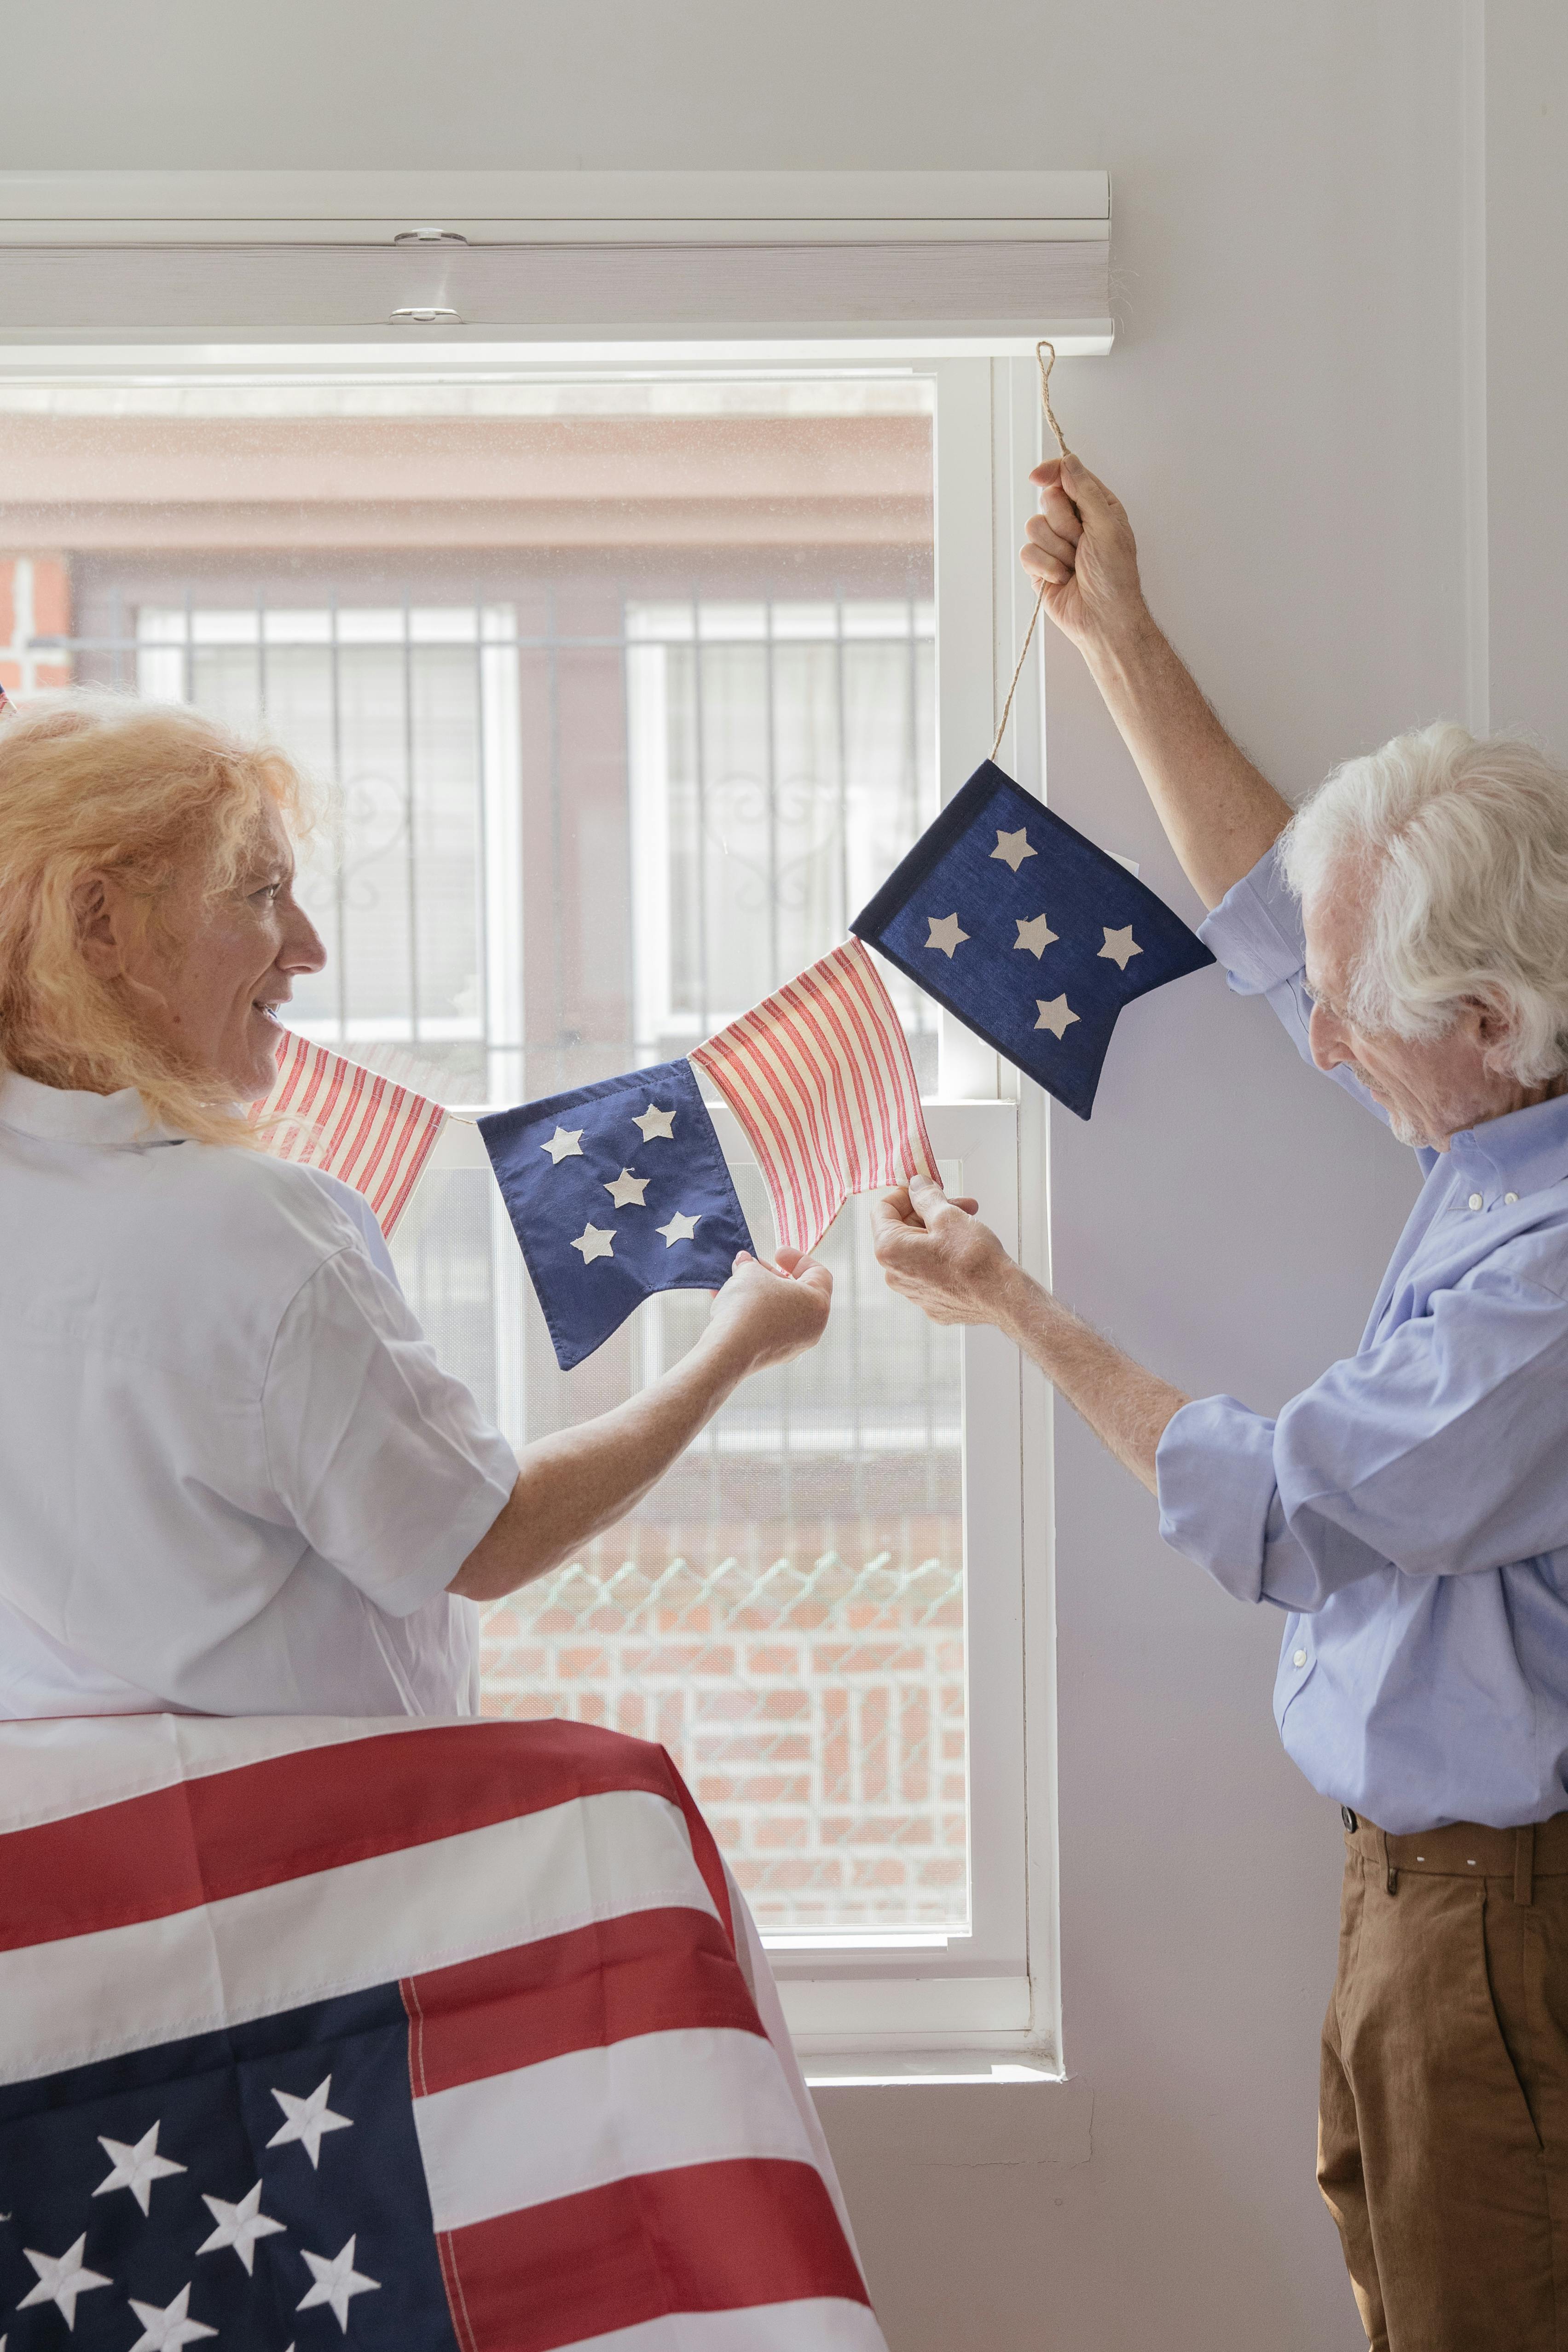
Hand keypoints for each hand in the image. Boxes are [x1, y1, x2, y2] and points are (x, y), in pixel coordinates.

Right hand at [704, 1247, 832, 1373]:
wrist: (729, 1350)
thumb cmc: (748, 1306)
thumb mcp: (749, 1272)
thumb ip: (750, 1264)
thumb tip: (744, 1262)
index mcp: (818, 1303)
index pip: (818, 1273)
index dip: (797, 1258)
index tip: (776, 1253)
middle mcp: (812, 1327)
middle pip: (797, 1292)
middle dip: (772, 1276)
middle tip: (753, 1266)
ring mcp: (794, 1344)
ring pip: (779, 1311)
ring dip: (758, 1293)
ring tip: (736, 1282)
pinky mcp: (773, 1355)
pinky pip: (766, 1327)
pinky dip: (752, 1312)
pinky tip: (728, 1301)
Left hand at [871, 1175, 1024, 1327]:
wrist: (1002, 1299)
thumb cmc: (974, 1261)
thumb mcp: (948, 1215)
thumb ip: (926, 1197)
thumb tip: (917, 1186)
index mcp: (890, 1250)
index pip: (882, 1210)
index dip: (904, 1194)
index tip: (923, 1189)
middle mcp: (894, 1275)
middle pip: (903, 1230)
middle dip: (929, 1212)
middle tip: (957, 1203)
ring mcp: (913, 1291)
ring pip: (919, 1250)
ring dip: (940, 1231)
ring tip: (968, 1220)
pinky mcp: (933, 1302)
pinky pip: (930, 1270)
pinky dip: (944, 1255)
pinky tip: (967, 1247)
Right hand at [1021, 455, 1147, 653]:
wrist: (1103, 619)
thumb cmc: (1114, 576)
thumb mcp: (1107, 525)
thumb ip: (1085, 490)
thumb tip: (1069, 460)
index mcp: (1097, 507)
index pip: (1068, 476)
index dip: (1052, 472)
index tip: (1037, 477)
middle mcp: (1075, 522)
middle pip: (1048, 500)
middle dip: (1063, 524)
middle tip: (1081, 543)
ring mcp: (1055, 544)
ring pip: (1034, 527)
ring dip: (1056, 550)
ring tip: (1074, 566)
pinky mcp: (1040, 566)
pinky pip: (1026, 553)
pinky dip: (1045, 567)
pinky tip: (1062, 579)